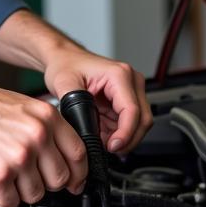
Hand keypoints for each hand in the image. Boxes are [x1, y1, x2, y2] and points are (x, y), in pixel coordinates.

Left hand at [0, 10, 152, 154]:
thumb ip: (76, 108)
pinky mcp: (125, 99)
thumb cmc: (65, 65)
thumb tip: (87, 132)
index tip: (113, 147)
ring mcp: (130, 90)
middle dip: (127, 139)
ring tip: (100, 140)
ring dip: (122, 137)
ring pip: (138, 124)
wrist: (63, 58)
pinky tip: (102, 133)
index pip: (132, 111)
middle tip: (107, 149)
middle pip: (143, 120)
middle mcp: (130, 81)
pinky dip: (117, 133)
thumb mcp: (65, 85)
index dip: (125, 134)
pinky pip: (128, 123)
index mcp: (119, 75)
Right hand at [0, 80, 88, 206]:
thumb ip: (43, 127)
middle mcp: (37, 136)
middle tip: (30, 178)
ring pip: (36, 195)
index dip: (78, 173)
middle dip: (47, 184)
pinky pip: (11, 202)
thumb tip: (59, 154)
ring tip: (7, 174)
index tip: (74, 181)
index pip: (79, 154)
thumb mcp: (20, 105)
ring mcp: (19, 156)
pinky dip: (2, 197)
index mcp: (46, 117)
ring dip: (22, 191)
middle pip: (60, 179)